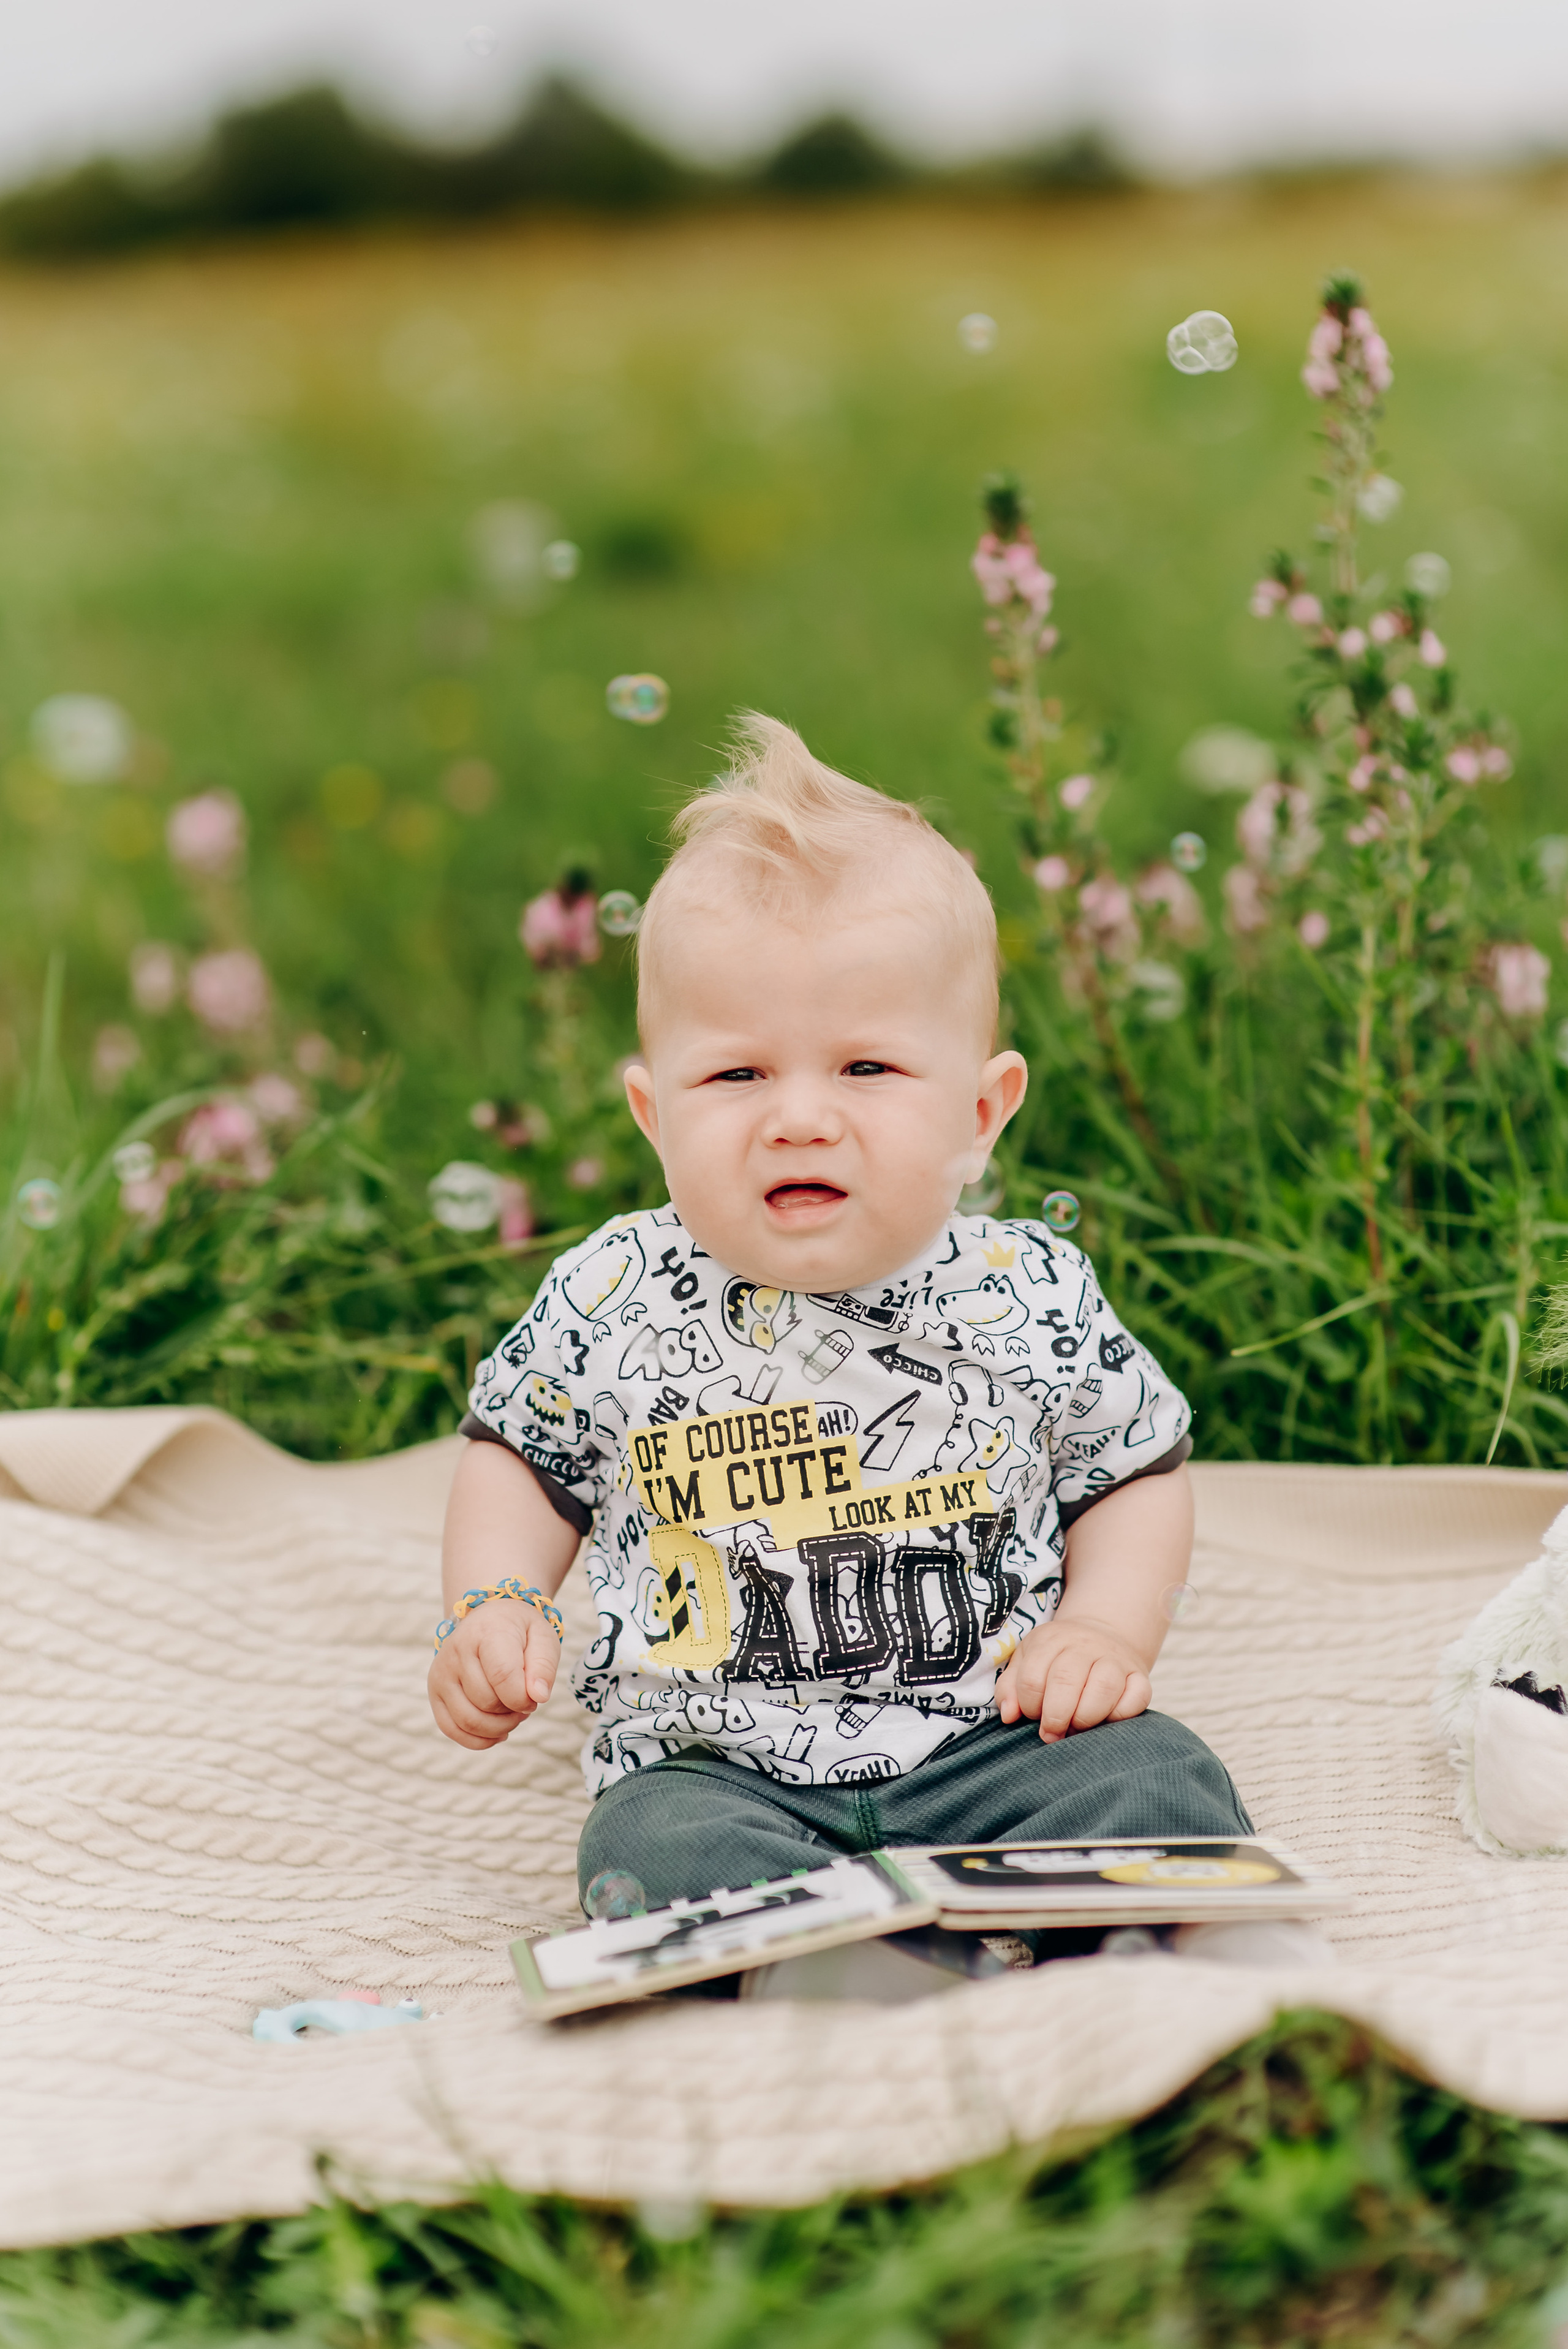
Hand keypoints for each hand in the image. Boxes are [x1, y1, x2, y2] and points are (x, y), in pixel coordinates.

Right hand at [428, 1597, 560, 1749]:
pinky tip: (497, 1732)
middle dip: (514, 1712)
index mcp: (486, 1632)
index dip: (523, 1698)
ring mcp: (441, 1673)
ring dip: (498, 1728)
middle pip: (487, 1702)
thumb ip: (543, 1666)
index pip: (503, 1676)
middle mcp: (456, 1651)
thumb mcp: (542, 1637)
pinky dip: (478, 1740)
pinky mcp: (435, 1691)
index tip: (535, 1697)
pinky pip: (451, 1729)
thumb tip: (538, 1697)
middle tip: (525, 1700)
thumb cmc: (519, 1631)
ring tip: (512, 1713)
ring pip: (469, 1721)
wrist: (488, 1618)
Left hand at [994, 1613, 1151, 1742]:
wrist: (1099, 1635)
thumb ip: (1010, 1687)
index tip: (1033, 1718)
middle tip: (1052, 1734)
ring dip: (1086, 1717)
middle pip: (1065, 1680)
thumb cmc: (1055, 1658)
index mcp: (1051, 1640)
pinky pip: (1137, 1696)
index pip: (1032, 1677)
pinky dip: (1121, 1714)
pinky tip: (1106, 1720)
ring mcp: (1115, 1658)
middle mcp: (1084, 1644)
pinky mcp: (1139, 1675)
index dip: (1029, 1706)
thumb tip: (1009, 1715)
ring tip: (1077, 1728)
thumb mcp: (1026, 1660)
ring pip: (1103, 1687)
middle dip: (1055, 1716)